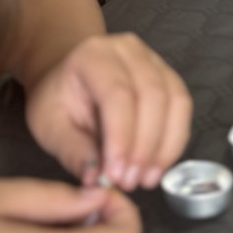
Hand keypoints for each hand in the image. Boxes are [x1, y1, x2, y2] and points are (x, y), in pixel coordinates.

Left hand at [25, 33, 191, 191]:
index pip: (116, 94)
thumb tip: (97, 178)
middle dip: (144, 147)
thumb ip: (73, 151)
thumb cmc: (58, 99)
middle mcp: (128, 50)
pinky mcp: (168, 77)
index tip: (115, 174)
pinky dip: (174, 142)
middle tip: (130, 181)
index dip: (121, 138)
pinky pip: (182, 109)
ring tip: (145, 179)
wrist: (69, 79)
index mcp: (92, 55)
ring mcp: (153, 60)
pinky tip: (157, 165)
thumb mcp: (49, 126)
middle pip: (152, 96)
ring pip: (174, 102)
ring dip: (164, 147)